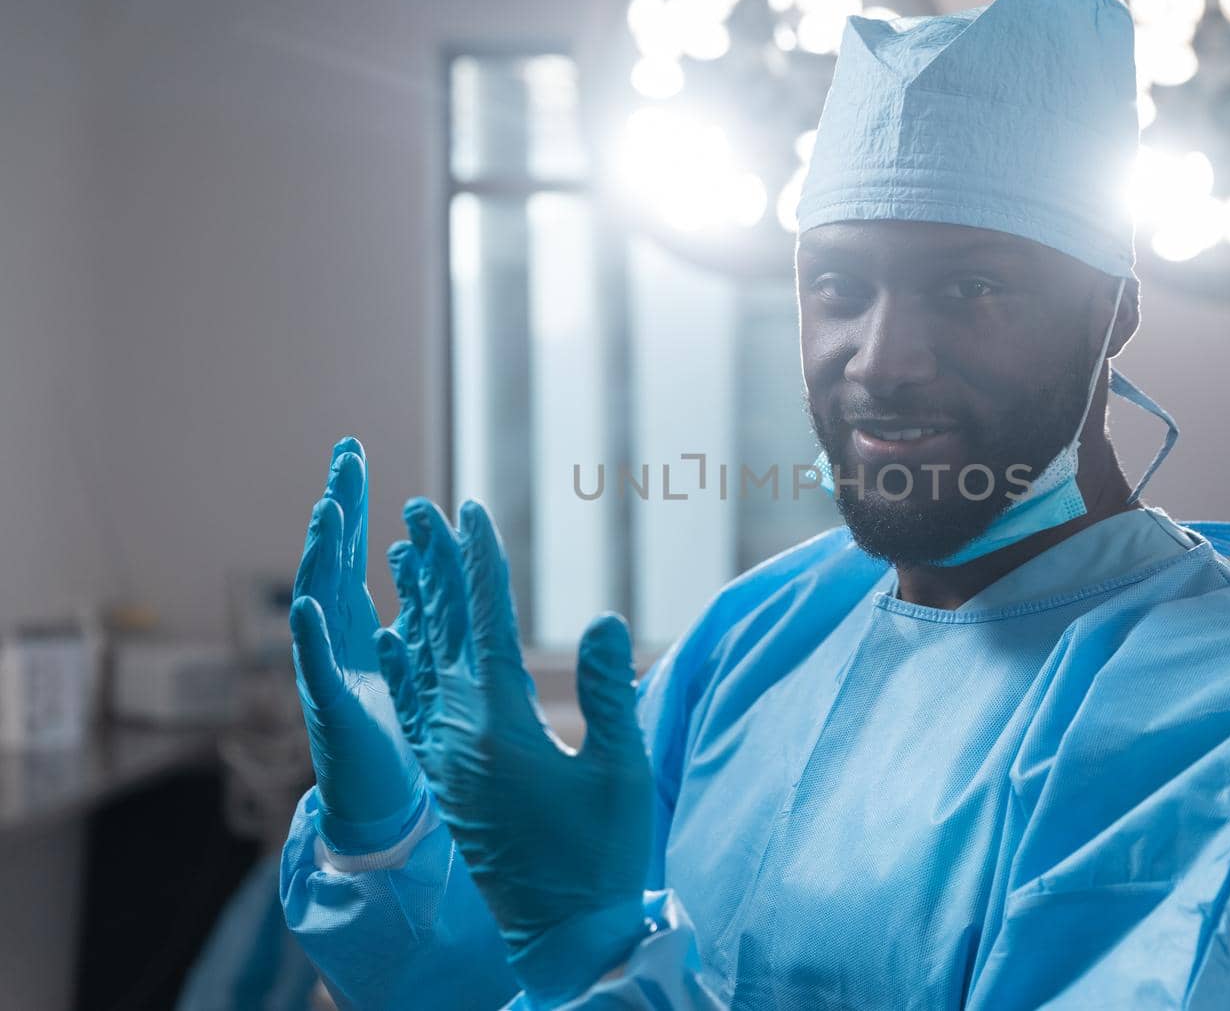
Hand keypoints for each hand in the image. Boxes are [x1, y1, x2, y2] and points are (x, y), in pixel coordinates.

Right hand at [288, 438, 424, 852]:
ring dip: (321, 558)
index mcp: (357, 629)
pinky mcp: (336, 713)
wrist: (382, 812)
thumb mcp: (409, 667)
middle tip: (348, 455)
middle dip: (340, 507)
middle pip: (334, 563)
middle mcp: (336, 643)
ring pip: (320, 605)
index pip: (351, 553)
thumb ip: (410, 621)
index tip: (355, 455)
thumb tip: (423, 576)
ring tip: (329, 511)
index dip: (353, 505)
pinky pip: (317, 674)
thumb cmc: (397, 742)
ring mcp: (329, 674)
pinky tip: (309, 608)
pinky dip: (310, 641)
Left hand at [375, 499, 651, 983]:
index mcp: (501, 726)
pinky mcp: (448, 780)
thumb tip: (605, 620)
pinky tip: (392, 638)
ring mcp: (447, 759)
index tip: (469, 510)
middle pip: (443, 632)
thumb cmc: (604, 854)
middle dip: (434, 567)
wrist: (565, 936)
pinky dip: (402, 664)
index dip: (479, 564)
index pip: (485, 623)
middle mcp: (460, 735)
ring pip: (421, 663)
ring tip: (399, 556)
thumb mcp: (620, 771)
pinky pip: (414, 706)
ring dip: (414, 606)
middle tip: (419, 510)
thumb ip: (612, 693)